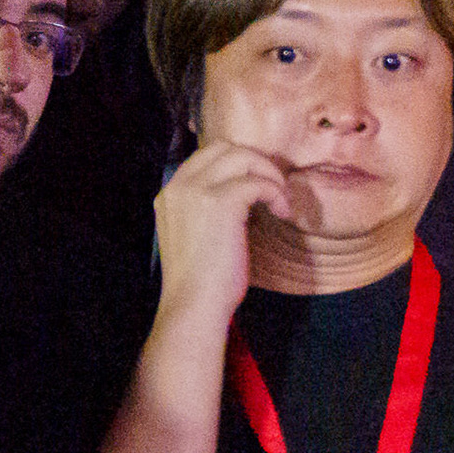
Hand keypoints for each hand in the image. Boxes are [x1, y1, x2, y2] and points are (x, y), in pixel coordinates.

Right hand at [152, 139, 291, 326]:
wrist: (194, 305)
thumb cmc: (204, 281)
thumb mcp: (198, 234)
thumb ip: (209, 209)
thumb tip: (247, 192)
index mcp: (170, 193)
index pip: (207, 155)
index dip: (240, 163)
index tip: (260, 184)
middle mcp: (179, 186)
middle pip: (225, 147)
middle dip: (256, 162)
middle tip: (275, 189)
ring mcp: (196, 192)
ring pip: (243, 157)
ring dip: (270, 175)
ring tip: (281, 202)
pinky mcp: (219, 203)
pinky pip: (258, 182)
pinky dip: (276, 193)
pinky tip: (283, 213)